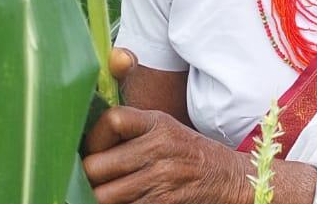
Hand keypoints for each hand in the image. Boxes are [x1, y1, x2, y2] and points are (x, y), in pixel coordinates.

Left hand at [83, 106, 247, 203]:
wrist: (231, 178)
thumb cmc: (190, 154)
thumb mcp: (166, 129)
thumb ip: (131, 130)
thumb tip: (85, 142)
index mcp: (158, 124)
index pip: (111, 120)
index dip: (94, 138)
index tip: (95, 150)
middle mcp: (159, 148)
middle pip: (94, 166)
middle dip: (89, 177)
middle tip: (94, 178)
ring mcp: (160, 178)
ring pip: (102, 196)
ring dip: (100, 197)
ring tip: (107, 192)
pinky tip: (126, 200)